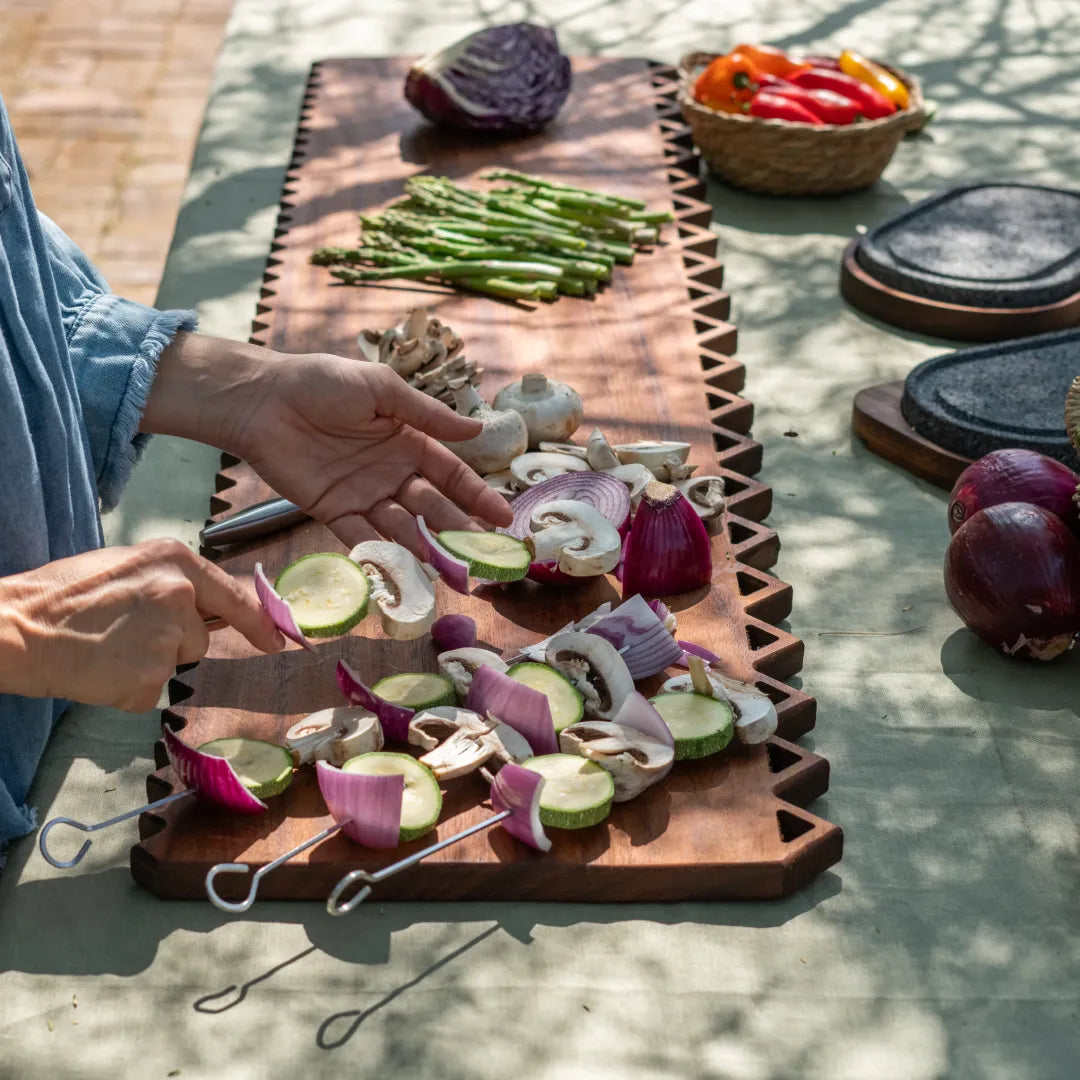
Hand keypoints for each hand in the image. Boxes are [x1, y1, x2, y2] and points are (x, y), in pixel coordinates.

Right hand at [0, 540, 283, 710]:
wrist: (18, 627)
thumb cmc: (65, 595)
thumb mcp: (128, 567)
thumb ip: (173, 582)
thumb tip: (211, 605)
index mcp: (176, 561)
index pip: (233, 595)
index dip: (258, 621)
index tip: (276, 640)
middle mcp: (180, 595)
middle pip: (199, 635)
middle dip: (170, 640)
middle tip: (120, 632)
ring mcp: (167, 638)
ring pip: (177, 661)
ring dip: (150, 662)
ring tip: (107, 646)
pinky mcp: (149, 679)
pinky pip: (152, 689)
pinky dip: (129, 687)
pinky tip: (100, 669)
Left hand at [232, 354, 513, 554]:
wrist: (262, 400)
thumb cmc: (322, 382)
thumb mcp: (381, 389)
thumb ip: (427, 413)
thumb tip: (477, 427)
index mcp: (408, 441)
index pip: (451, 475)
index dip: (478, 496)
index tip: (503, 518)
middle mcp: (391, 472)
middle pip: (432, 507)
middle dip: (459, 529)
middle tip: (483, 554)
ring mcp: (363, 495)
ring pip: (401, 527)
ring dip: (425, 547)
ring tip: (450, 567)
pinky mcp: (332, 511)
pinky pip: (360, 537)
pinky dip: (379, 554)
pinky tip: (403, 570)